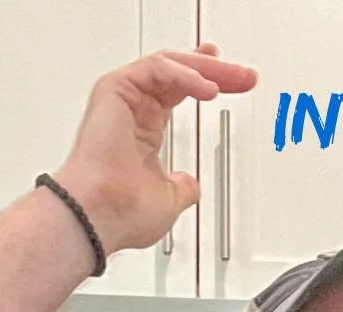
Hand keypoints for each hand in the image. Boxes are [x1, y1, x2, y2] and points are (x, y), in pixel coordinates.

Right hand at [54, 46, 257, 255]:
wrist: (99, 215)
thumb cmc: (121, 214)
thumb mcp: (169, 201)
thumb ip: (183, 188)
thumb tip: (191, 186)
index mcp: (143, 131)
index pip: (177, 93)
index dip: (205, 82)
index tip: (233, 82)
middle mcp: (133, 110)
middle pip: (178, 74)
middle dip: (215, 71)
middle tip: (244, 74)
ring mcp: (123, 98)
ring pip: (170, 66)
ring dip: (206, 68)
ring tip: (234, 78)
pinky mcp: (115, 89)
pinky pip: (157, 68)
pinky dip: (186, 74)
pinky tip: (208, 88)